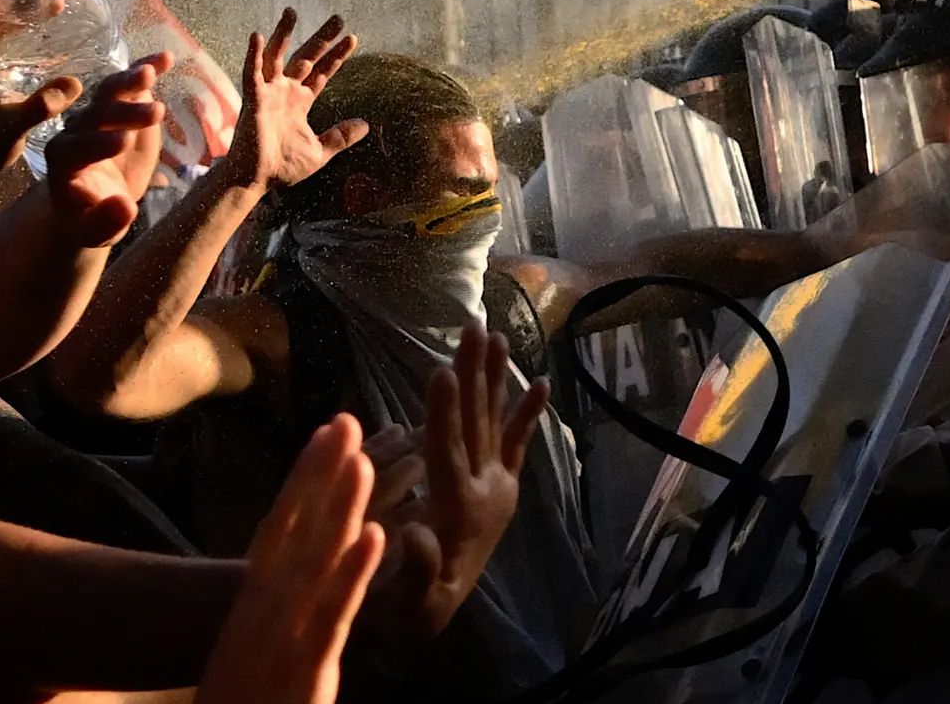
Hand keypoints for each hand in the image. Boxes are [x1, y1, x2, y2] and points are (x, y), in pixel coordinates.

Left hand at [45, 52, 173, 247]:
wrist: (99, 201)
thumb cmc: (93, 219)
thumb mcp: (96, 231)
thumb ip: (106, 221)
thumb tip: (125, 208)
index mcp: (64, 162)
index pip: (76, 148)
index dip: (97, 144)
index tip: (123, 142)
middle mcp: (75, 132)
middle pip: (94, 116)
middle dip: (122, 113)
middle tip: (154, 113)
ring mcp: (97, 115)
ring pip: (108, 93)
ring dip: (129, 82)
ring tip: (151, 73)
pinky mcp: (120, 106)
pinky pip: (130, 85)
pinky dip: (145, 69)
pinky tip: (166, 57)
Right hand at [197, 414, 386, 703]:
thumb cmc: (242, 699)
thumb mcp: (255, 644)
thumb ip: (275, 604)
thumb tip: (290, 571)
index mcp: (257, 600)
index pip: (282, 526)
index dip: (304, 478)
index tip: (325, 431)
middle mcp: (266, 607)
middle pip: (296, 529)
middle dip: (320, 474)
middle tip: (345, 420)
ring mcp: (284, 632)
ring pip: (317, 560)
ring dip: (339, 507)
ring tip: (363, 460)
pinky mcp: (307, 664)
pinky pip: (334, 612)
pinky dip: (352, 573)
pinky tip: (376, 537)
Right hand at [225, 8, 365, 190]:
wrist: (257, 179)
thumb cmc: (283, 167)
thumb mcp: (320, 150)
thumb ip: (341, 136)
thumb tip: (366, 125)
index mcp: (300, 101)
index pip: (322, 72)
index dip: (337, 56)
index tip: (352, 38)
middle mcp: (285, 92)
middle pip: (306, 57)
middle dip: (322, 38)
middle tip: (338, 17)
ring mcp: (268, 93)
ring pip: (277, 56)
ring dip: (284, 34)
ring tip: (292, 11)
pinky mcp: (253, 99)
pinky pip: (252, 73)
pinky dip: (254, 54)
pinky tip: (258, 35)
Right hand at [358, 327, 548, 654]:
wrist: (437, 621)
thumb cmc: (408, 612)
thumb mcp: (408, 602)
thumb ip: (417, 571)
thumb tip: (416, 534)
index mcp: (455, 511)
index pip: (447, 452)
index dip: (442, 413)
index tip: (441, 370)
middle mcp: (483, 492)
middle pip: (476, 424)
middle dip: (473, 375)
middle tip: (475, 328)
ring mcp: (496, 489)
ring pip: (493, 423)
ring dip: (495, 380)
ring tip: (501, 339)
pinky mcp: (502, 492)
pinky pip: (516, 447)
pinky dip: (527, 416)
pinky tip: (541, 383)